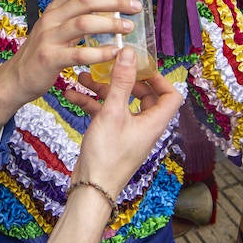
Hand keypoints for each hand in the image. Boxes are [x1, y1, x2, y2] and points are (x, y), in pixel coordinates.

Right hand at [2, 0, 137, 103]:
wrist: (18, 78)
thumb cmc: (43, 53)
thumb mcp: (56, 29)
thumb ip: (76, 17)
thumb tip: (109, 9)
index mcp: (55, 9)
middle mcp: (51, 19)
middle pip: (86, 1)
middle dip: (114, 1)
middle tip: (135, 7)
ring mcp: (49, 38)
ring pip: (84, 23)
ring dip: (110, 24)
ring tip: (128, 27)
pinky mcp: (50, 58)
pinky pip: (79, 53)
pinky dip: (99, 52)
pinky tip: (114, 52)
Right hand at [69, 48, 183, 197]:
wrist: (91, 189)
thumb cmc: (107, 155)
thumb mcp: (113, 113)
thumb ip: (121, 82)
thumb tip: (129, 54)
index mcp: (154, 121)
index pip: (171, 95)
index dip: (159, 78)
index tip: (140, 66)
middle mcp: (144, 126)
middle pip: (143, 96)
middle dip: (124, 79)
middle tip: (110, 67)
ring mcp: (128, 132)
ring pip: (120, 103)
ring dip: (103, 89)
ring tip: (82, 77)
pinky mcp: (112, 137)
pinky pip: (105, 114)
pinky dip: (92, 104)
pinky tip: (72, 95)